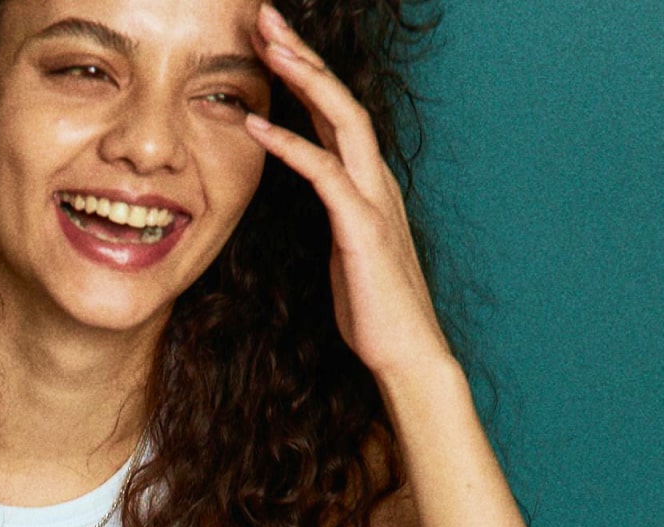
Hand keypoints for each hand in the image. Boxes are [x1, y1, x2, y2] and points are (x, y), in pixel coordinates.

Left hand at [244, 4, 454, 377]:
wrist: (407, 356)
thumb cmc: (372, 310)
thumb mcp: (342, 250)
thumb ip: (331, 214)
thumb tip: (311, 196)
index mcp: (368, 184)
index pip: (335, 112)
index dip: (305, 73)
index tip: (270, 40)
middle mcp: (376, 181)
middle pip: (340, 98)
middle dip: (302, 54)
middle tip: (265, 15)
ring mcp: (373, 201)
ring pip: (340, 120)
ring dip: (302, 79)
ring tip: (266, 45)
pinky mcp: (362, 229)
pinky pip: (324, 174)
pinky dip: (290, 145)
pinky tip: (256, 125)